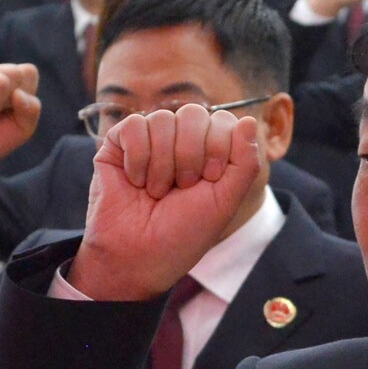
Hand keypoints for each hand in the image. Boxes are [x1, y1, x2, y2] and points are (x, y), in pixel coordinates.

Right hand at [71, 103, 255, 301]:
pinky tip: (136, 181)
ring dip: (162, 163)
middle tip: (181, 187)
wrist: (138, 255)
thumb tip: (249, 120)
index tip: (210, 179)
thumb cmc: (183, 233)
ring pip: (162, 119)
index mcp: (210, 151)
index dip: (218, 148)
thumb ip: (245, 162)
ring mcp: (150, 140)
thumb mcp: (225, 201)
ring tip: (156, 191)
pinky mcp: (118, 143)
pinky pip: (134, 125)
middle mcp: (180, 141)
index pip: (223, 121)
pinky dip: (138, 158)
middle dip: (190, 154)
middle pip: (194, 114)